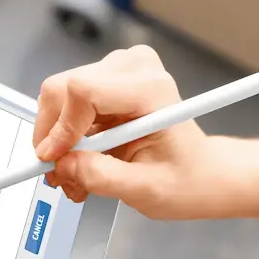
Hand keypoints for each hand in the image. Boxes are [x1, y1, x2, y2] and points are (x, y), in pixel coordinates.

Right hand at [35, 45, 258, 227]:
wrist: (204, 172)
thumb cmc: (188, 178)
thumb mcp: (146, 190)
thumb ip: (101, 177)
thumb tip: (63, 165)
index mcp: (151, 89)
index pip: (83, 90)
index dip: (61, 128)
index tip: (56, 161)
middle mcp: (135, 68)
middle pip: (63, 89)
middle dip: (55, 138)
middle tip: (62, 176)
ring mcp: (120, 70)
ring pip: (60, 98)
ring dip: (60, 142)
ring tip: (77, 176)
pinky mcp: (109, 79)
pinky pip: (68, 104)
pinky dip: (68, 137)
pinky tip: (83, 162)